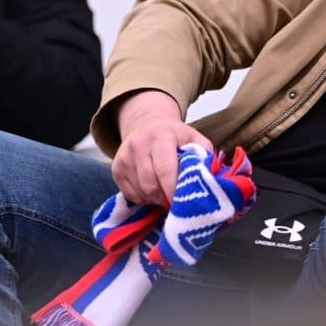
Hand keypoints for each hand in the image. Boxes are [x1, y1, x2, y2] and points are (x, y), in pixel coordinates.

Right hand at [112, 89, 213, 204]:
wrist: (147, 123)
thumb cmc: (175, 135)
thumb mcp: (194, 137)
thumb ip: (204, 154)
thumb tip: (210, 177)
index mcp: (162, 137)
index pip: (165, 168)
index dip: (173, 189)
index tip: (182, 201)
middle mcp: (139, 145)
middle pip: (150, 184)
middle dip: (164, 198)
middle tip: (176, 202)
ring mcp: (124, 157)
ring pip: (139, 191)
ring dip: (154, 200)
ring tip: (166, 194)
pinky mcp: (115, 168)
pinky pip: (129, 194)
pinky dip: (143, 198)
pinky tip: (153, 191)